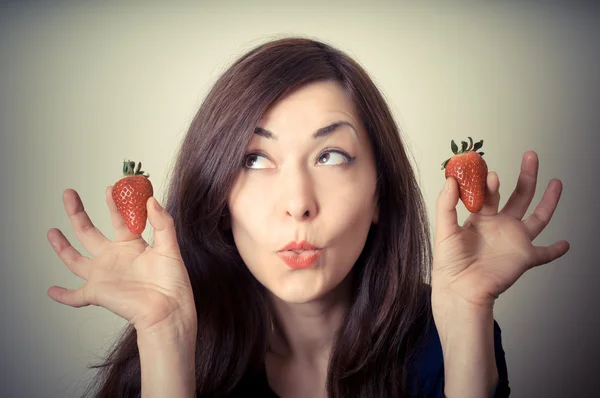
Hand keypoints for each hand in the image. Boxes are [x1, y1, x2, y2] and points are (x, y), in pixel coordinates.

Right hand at [47, 187, 195, 333]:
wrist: (168, 311)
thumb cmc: (173, 283)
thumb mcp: (170, 248)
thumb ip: (162, 223)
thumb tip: (151, 199)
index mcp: (132, 246)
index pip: (120, 219)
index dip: (114, 204)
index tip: (111, 187)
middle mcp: (114, 259)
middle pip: (89, 232)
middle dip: (77, 213)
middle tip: (69, 193)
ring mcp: (104, 276)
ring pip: (75, 259)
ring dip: (62, 246)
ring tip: (51, 231)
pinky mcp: (98, 293)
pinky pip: (75, 296)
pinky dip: (63, 295)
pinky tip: (51, 290)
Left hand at [431, 151, 569, 307]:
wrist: (459, 289)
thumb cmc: (448, 263)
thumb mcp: (444, 229)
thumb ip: (447, 204)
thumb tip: (450, 179)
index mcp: (480, 219)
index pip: (489, 194)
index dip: (490, 182)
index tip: (489, 171)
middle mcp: (500, 227)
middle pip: (518, 196)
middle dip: (526, 176)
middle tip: (530, 156)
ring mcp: (514, 241)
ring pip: (538, 217)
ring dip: (548, 200)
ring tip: (556, 182)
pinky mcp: (524, 257)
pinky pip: (545, 254)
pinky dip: (556, 250)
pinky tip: (566, 244)